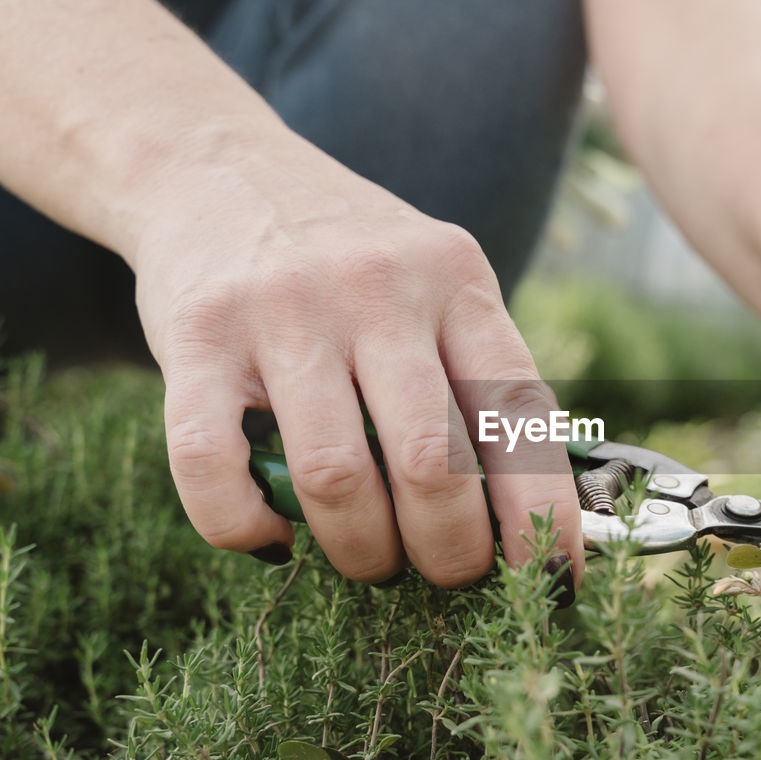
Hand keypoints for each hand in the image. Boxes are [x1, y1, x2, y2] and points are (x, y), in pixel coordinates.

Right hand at [130, 136, 582, 586]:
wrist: (217, 167)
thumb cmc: (353, 259)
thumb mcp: (437, 284)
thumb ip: (481, 373)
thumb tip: (541, 515)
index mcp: (457, 280)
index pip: (521, 415)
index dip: (542, 514)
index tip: (550, 579)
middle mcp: (378, 289)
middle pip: (433, 464)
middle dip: (451, 553)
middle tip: (446, 574)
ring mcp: (284, 310)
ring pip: (335, 478)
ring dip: (361, 553)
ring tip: (371, 562)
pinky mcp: (197, 336)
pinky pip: (213, 466)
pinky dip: (245, 528)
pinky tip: (273, 537)